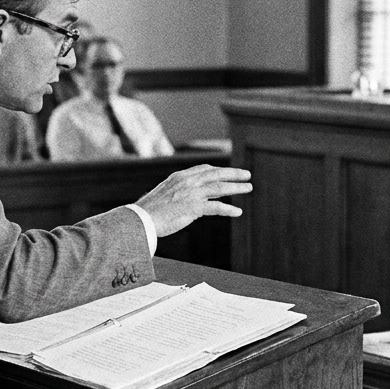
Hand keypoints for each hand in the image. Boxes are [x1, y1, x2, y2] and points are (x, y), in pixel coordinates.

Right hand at [135, 165, 252, 237]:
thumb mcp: (164, 196)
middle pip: (216, 174)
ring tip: (248, 187)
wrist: (140, 219)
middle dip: (233, 174)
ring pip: (220, 188)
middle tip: (246, 174)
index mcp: (180, 177)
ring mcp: (191, 194)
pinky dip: (228, 209)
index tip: (227, 172)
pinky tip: (238, 212)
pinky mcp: (193, 208)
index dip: (218, 170)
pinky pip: (216, 208)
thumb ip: (179, 194)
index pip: (203, 169)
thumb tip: (189, 203)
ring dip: (236, 187)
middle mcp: (187, 182)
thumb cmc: (149, 211)